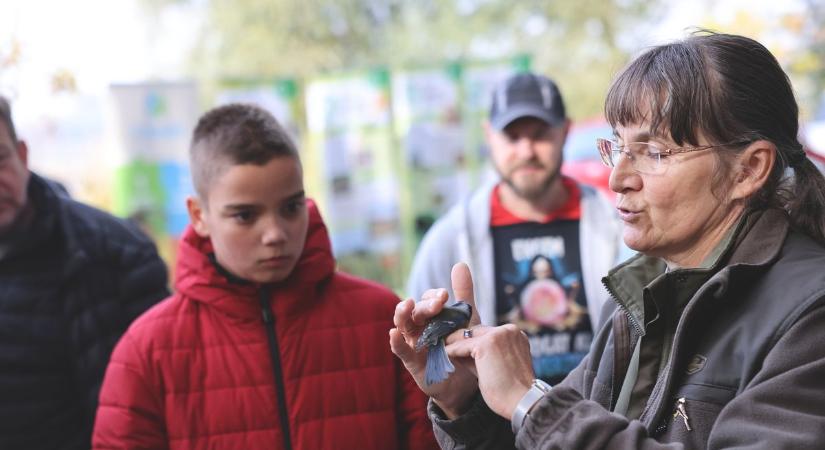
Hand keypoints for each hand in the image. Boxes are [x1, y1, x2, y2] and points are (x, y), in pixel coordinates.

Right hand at [390, 262, 479, 417]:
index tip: (445, 295)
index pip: (427, 300)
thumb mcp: (466, 320)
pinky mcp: (411, 362)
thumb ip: (463, 294)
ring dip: (403, 314)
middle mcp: (419, 326)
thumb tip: (460, 263)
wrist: (466, 384)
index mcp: (431, 316)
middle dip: (424, 305)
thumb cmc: (461, 348)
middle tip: (438, 302)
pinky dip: (395, 341)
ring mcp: (413, 343)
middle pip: (416, 310)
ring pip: (403, 325)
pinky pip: (400, 349)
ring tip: (407, 305)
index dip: (433, 296)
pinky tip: (393, 333)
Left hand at [446, 324, 534, 419]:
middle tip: (445, 343)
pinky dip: (451, 350)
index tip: (458, 346)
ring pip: (468, 336)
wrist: (521, 402)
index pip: (487, 333)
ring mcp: (498, 335)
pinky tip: (443, 354)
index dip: (471, 341)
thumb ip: (482, 356)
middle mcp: (509, 330)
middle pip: (477, 331)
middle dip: (460, 338)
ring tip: (441, 347)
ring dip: (453, 342)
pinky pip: (462, 345)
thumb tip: (460, 350)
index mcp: (516, 335)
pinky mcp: (487, 344)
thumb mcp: (498, 366)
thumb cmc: (511, 391)